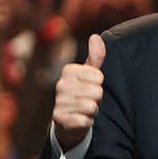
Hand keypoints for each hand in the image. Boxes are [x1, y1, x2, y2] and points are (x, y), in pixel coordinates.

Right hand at [53, 33, 105, 150]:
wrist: (69, 119)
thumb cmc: (83, 92)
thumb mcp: (90, 74)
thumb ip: (95, 56)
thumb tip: (95, 36)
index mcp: (68, 70)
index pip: (99, 77)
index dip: (99, 84)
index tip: (91, 86)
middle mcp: (60, 85)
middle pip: (97, 92)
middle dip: (97, 99)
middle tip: (89, 99)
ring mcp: (58, 102)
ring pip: (92, 107)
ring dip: (92, 111)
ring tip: (84, 109)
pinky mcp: (59, 119)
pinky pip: (84, 120)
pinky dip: (87, 122)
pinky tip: (80, 119)